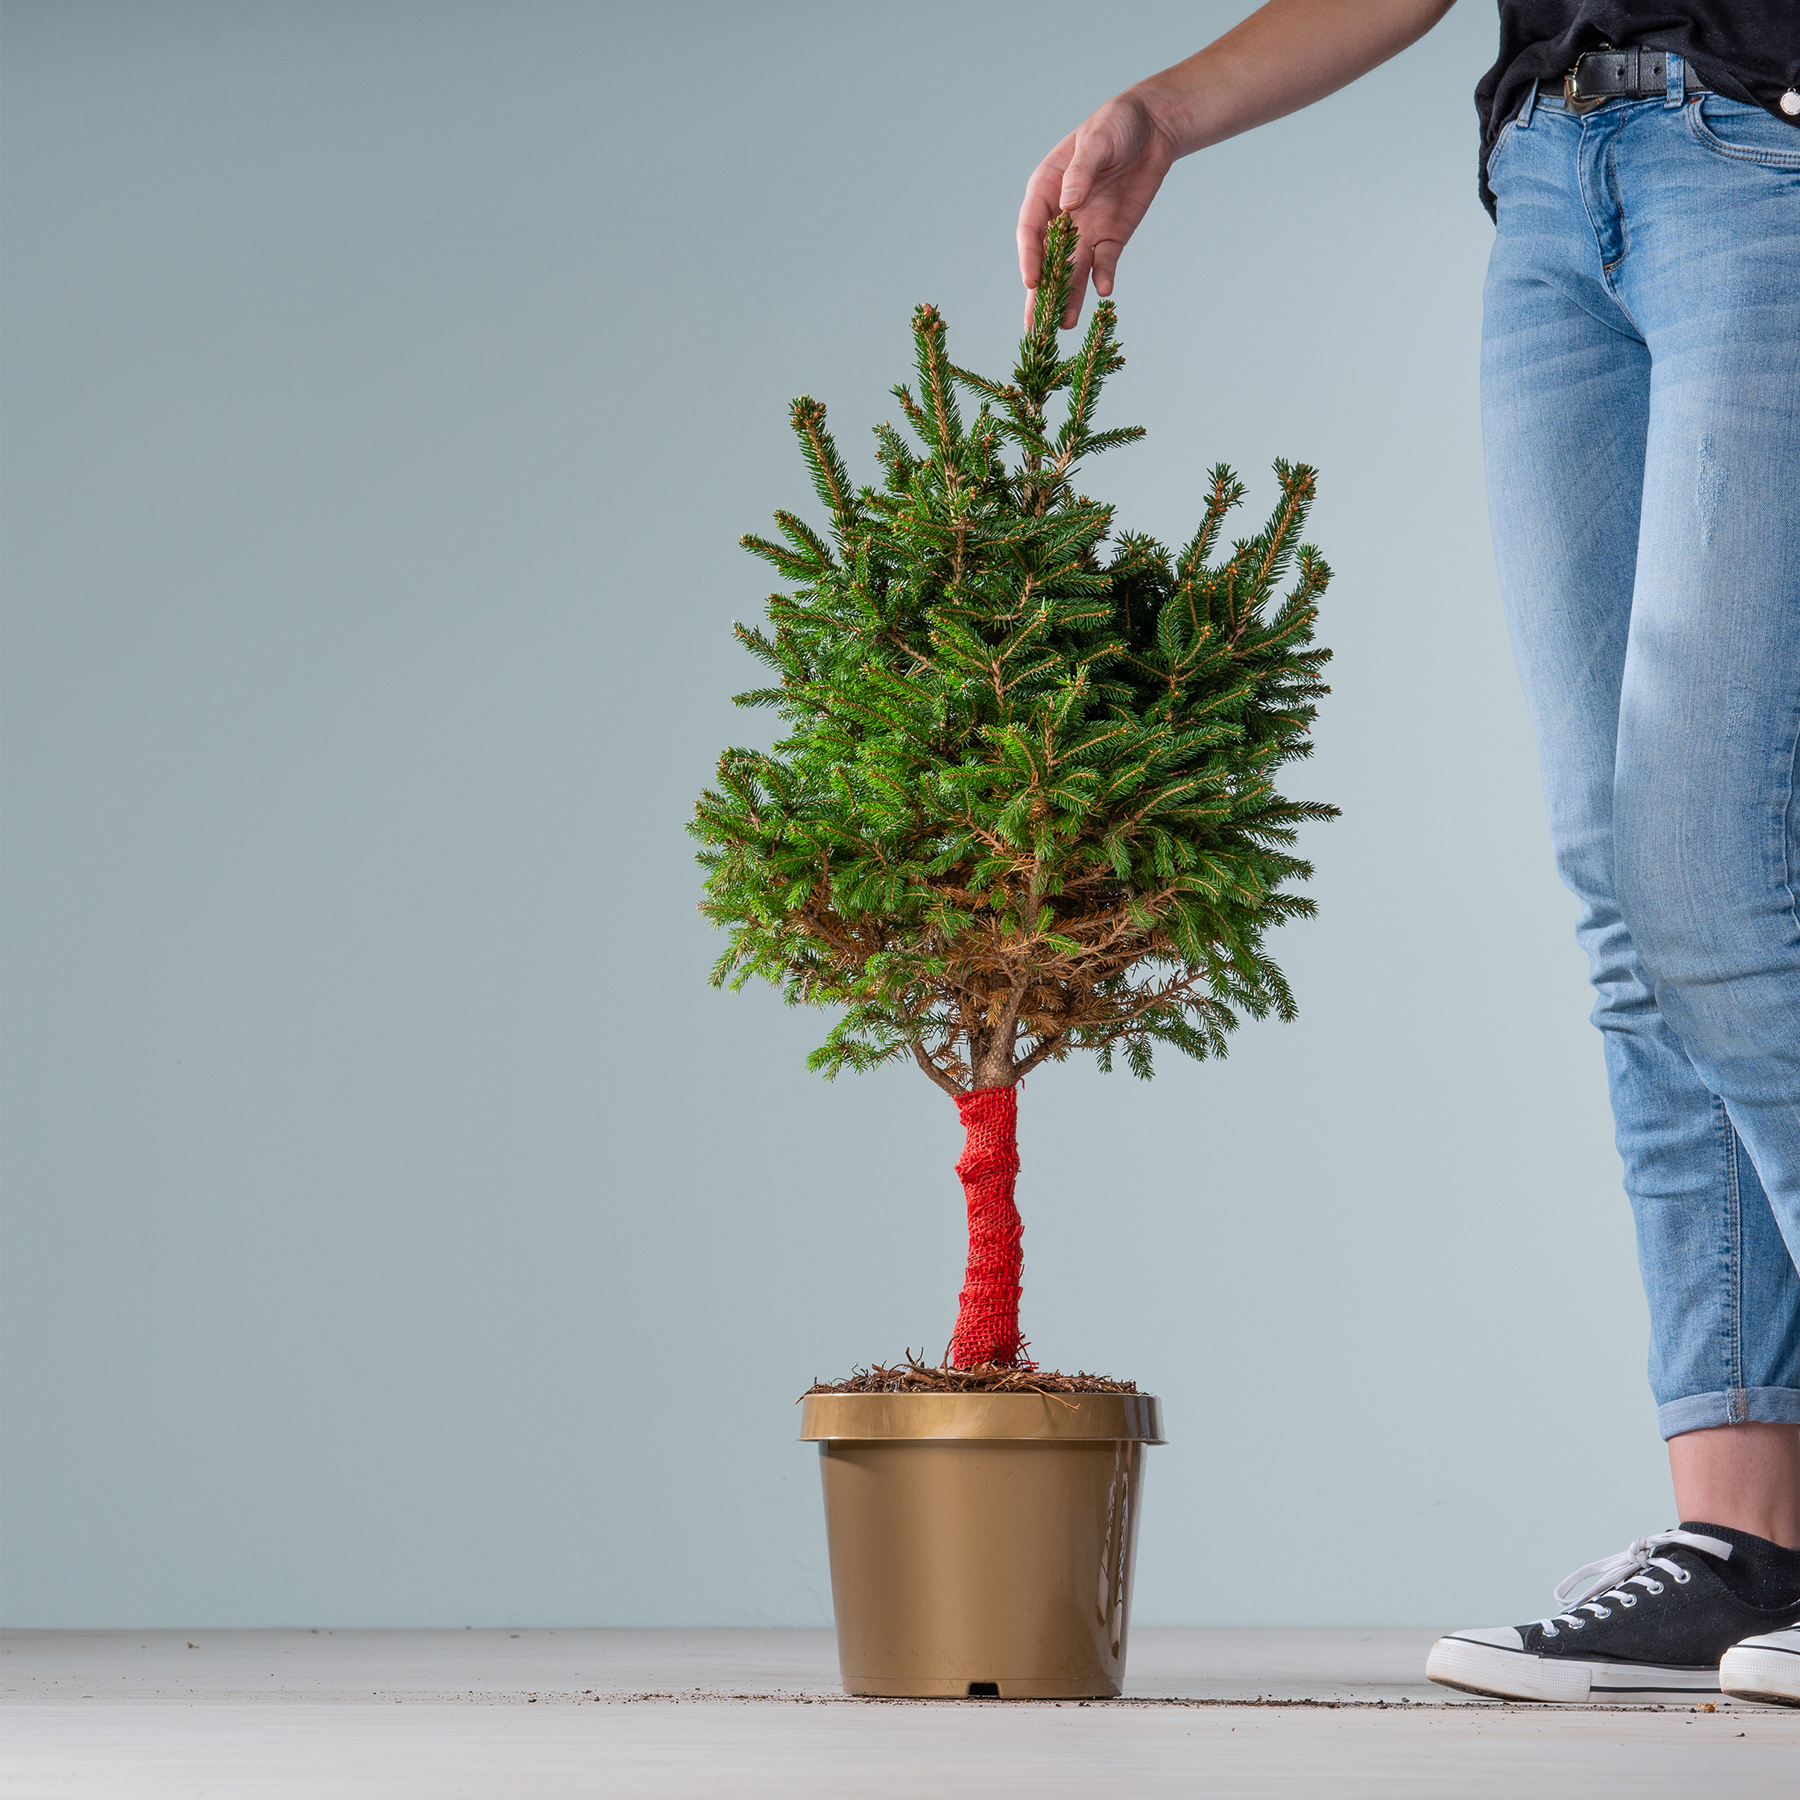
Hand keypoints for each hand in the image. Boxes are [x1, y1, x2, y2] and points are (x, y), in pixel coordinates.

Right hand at [1017, 89, 1178, 329]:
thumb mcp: (1097, 141)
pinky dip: (1103, 277)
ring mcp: (1086, 230)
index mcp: (1046, 190)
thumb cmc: (1116, 124)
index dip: (1030, 256)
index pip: (1031, 230)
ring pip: (1073, 271)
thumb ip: (1081, 172)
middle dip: (1041, 295)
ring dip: (1069, 298)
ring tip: (1066, 325)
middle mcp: (1061, 216)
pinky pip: (1105, 263)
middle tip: (1034, 329)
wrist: (1154, 127)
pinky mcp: (1112, 237)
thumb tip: (1067, 204)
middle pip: (1047, 261)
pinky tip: (1103, 292)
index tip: (1032, 281)